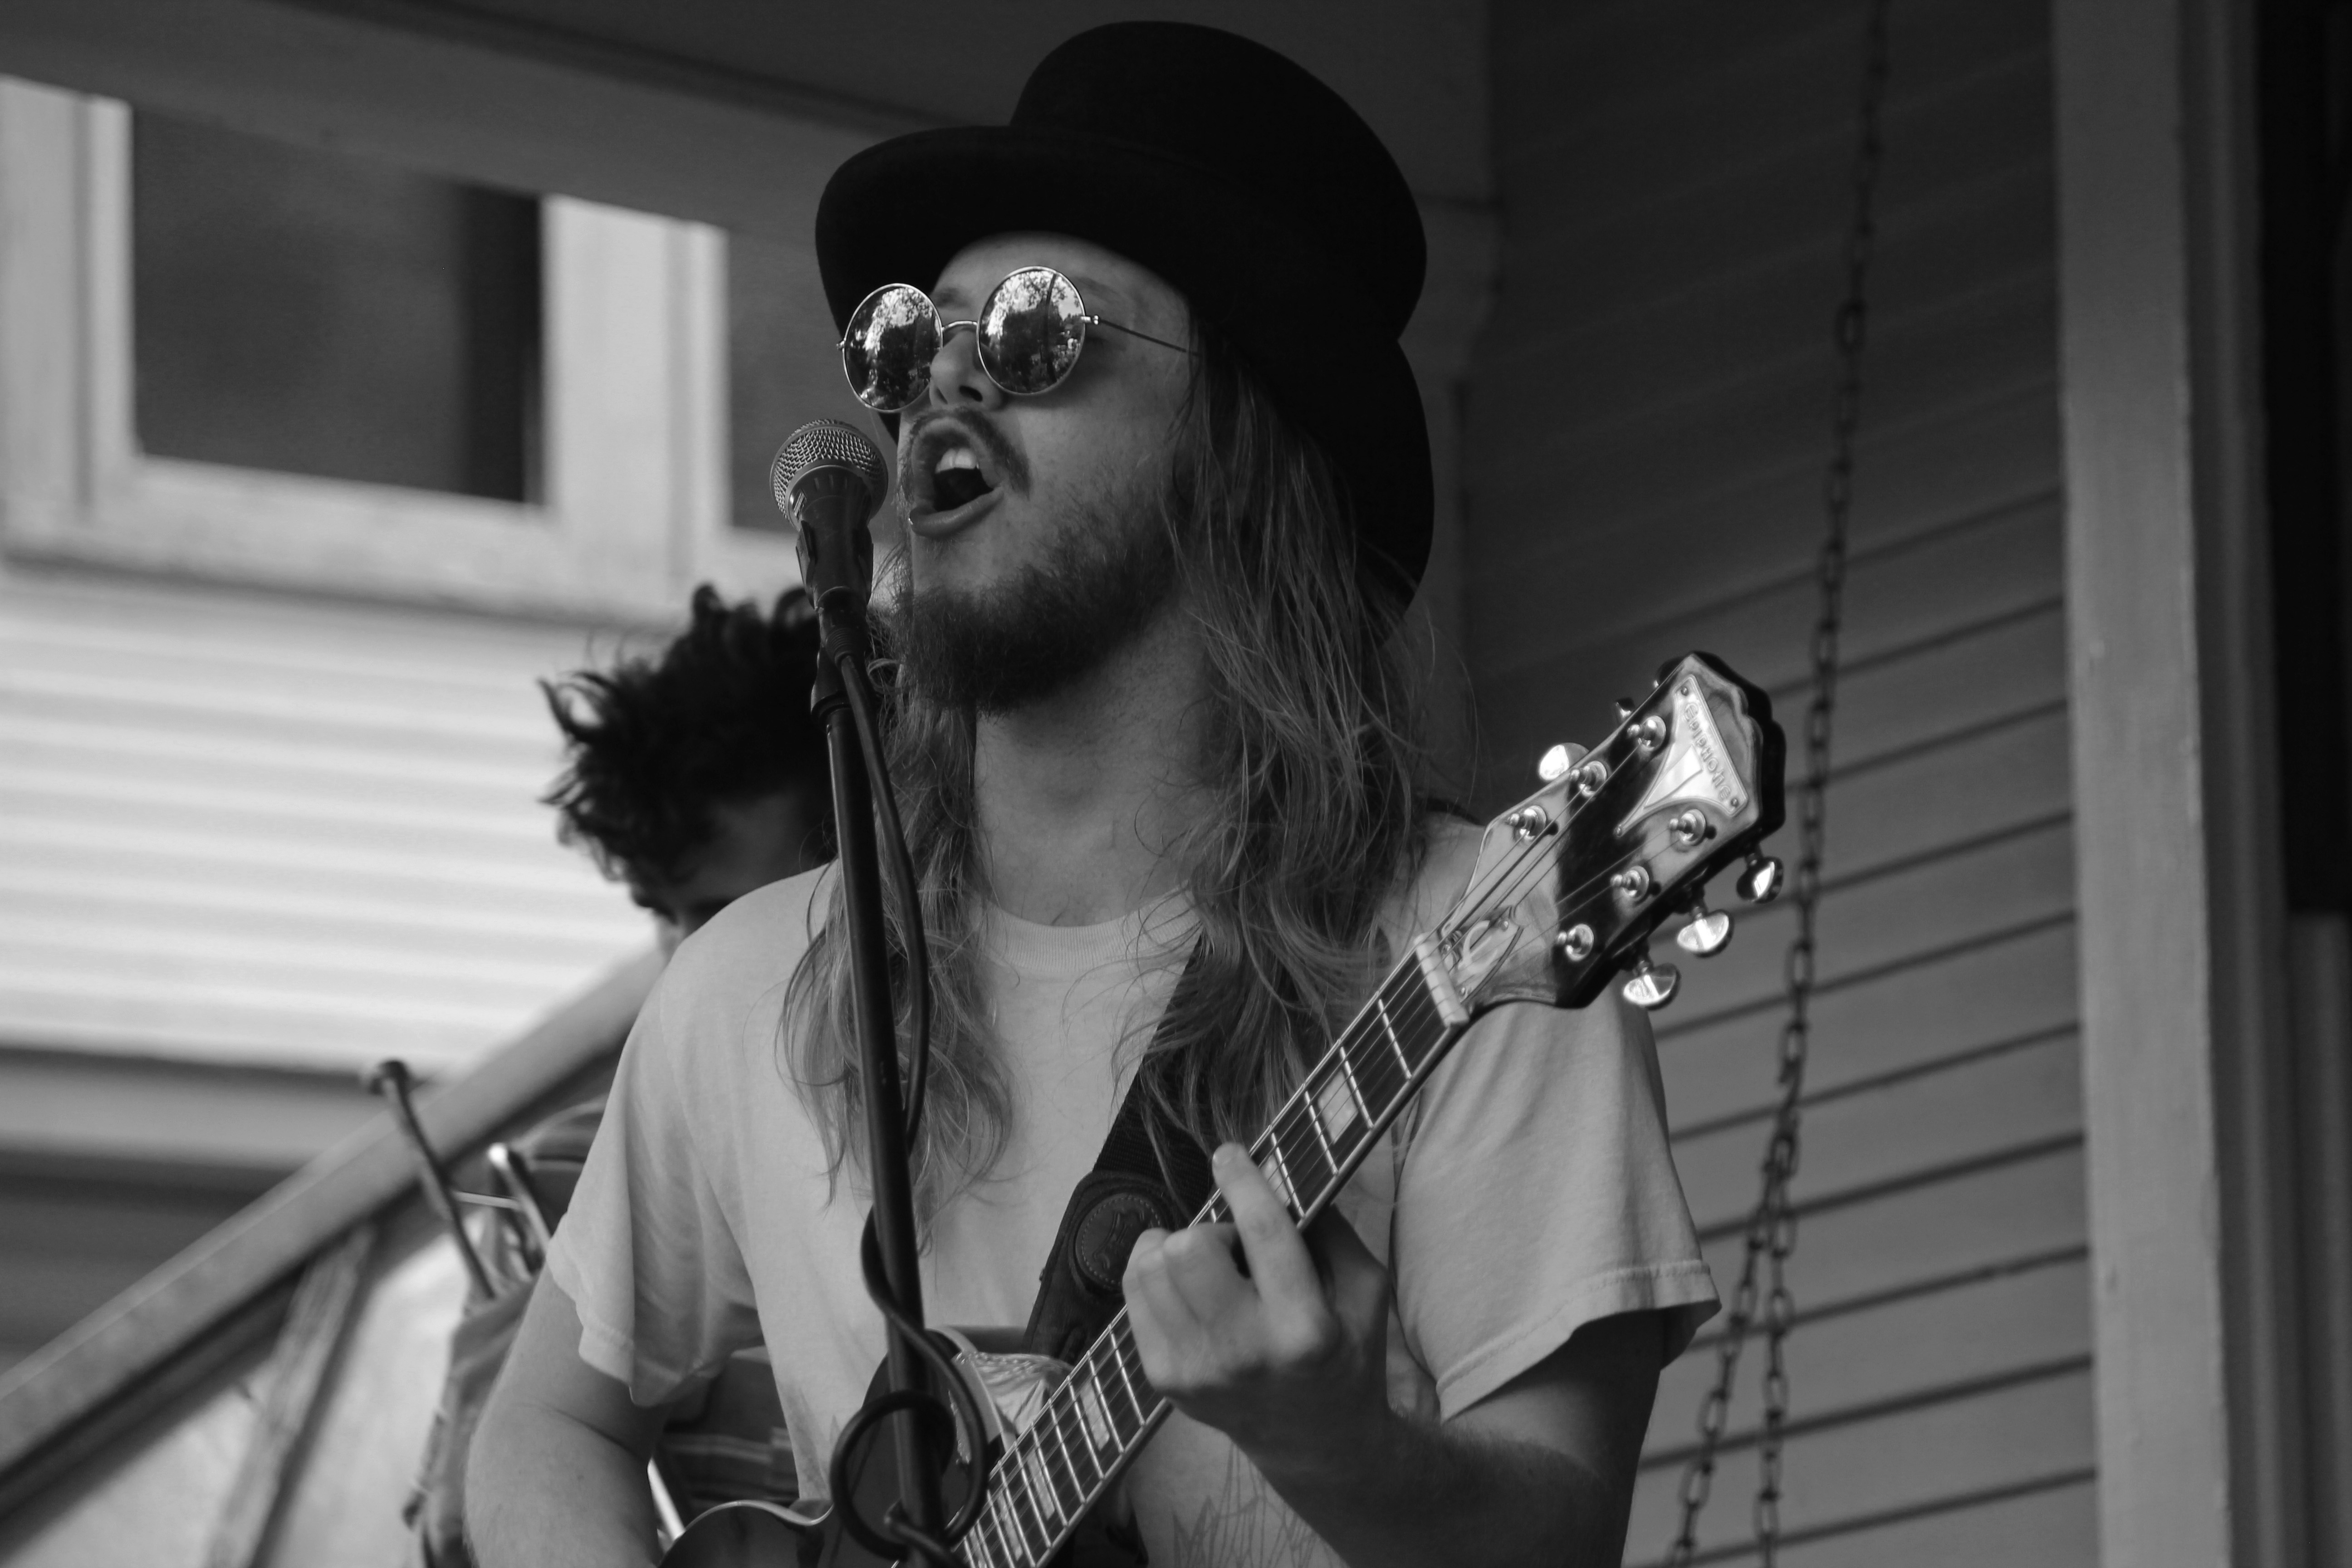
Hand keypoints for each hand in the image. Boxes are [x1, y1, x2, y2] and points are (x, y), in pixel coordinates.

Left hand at [1121, 1144, 1392, 1480]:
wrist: (1315, 1445)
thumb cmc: (1346, 1358)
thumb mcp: (1367, 1292)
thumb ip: (1331, 1231)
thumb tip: (1283, 1174)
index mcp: (1304, 1327)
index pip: (1261, 1231)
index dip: (1241, 1179)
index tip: (1229, 1152)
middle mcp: (1244, 1351)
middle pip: (1191, 1245)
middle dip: (1212, 1228)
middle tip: (1235, 1249)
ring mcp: (1195, 1370)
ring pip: (1151, 1267)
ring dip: (1177, 1248)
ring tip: (1209, 1267)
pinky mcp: (1164, 1380)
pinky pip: (1134, 1295)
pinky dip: (1155, 1275)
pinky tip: (1186, 1287)